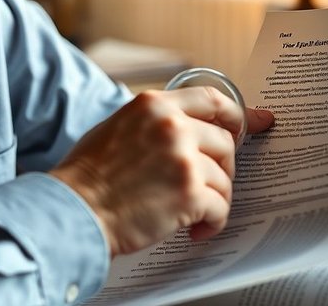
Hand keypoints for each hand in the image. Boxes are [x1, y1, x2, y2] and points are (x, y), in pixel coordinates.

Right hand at [49, 87, 273, 256]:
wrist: (74, 209)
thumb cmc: (89, 175)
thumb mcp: (120, 127)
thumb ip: (157, 122)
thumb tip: (192, 127)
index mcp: (154, 105)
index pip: (211, 98)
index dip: (237, 114)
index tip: (254, 124)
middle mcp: (172, 125)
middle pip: (225, 141)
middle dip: (221, 167)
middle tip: (207, 186)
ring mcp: (183, 157)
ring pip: (224, 178)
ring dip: (212, 199)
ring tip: (192, 214)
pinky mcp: (189, 192)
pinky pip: (220, 207)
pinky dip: (211, 223)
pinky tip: (194, 229)